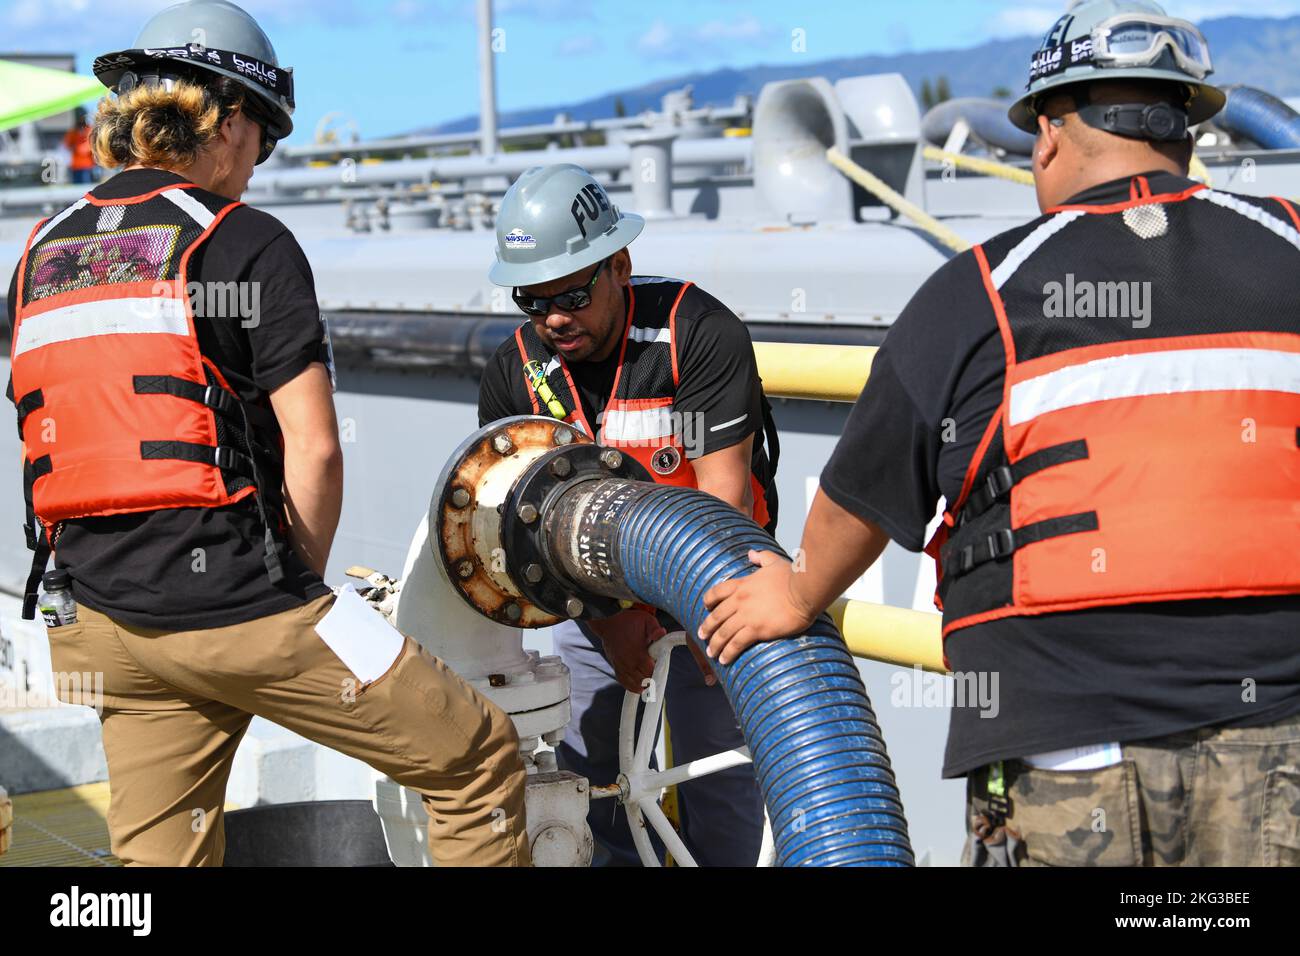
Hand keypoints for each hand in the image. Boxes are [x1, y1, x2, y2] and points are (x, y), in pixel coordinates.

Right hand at [588, 610, 666, 693]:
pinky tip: (640, 686)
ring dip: (643, 682)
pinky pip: (624, 682)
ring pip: (634, 684)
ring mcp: (620, 666)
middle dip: (652, 677)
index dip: (657, 671)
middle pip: (643, 680)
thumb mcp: (645, 620)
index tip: (660, 665)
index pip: (649, 670)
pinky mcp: (616, 667)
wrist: (607, 622)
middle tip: (656, 669)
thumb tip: (661, 634)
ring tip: (650, 678)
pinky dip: (632, 686)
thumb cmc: (628, 621)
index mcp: (636, 652)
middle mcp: (627, 662)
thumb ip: (655, 628)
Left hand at [700, 550, 816, 664]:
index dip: (709, 601)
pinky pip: (737, 644)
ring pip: (723, 633)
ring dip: (715, 644)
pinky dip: (728, 653)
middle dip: (707, 628)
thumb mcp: (774, 561)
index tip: (706, 608)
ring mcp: (747, 616)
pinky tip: (724, 660)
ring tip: (711, 653)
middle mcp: (740, 600)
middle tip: (702, 636)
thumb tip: (751, 553)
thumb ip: (761, 557)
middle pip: (716, 616)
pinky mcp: (757, 630)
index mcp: (742, 584)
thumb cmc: (792, 577)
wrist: (804, 591)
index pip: (717, 592)